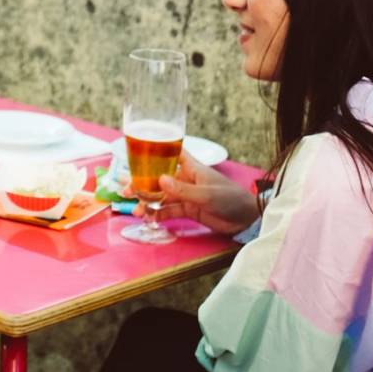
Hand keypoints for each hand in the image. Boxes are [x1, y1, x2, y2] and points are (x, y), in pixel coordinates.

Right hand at [129, 150, 259, 235]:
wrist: (246, 219)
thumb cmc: (230, 198)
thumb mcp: (206, 194)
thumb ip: (183, 189)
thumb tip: (160, 180)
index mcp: (191, 167)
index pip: (170, 153)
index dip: (154, 152)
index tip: (136, 154)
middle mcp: (185, 179)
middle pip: (159, 178)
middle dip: (142, 183)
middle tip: (125, 190)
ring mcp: (186, 195)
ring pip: (161, 196)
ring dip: (148, 202)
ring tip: (135, 210)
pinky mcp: (188, 210)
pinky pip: (169, 210)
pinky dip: (158, 214)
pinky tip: (148, 218)